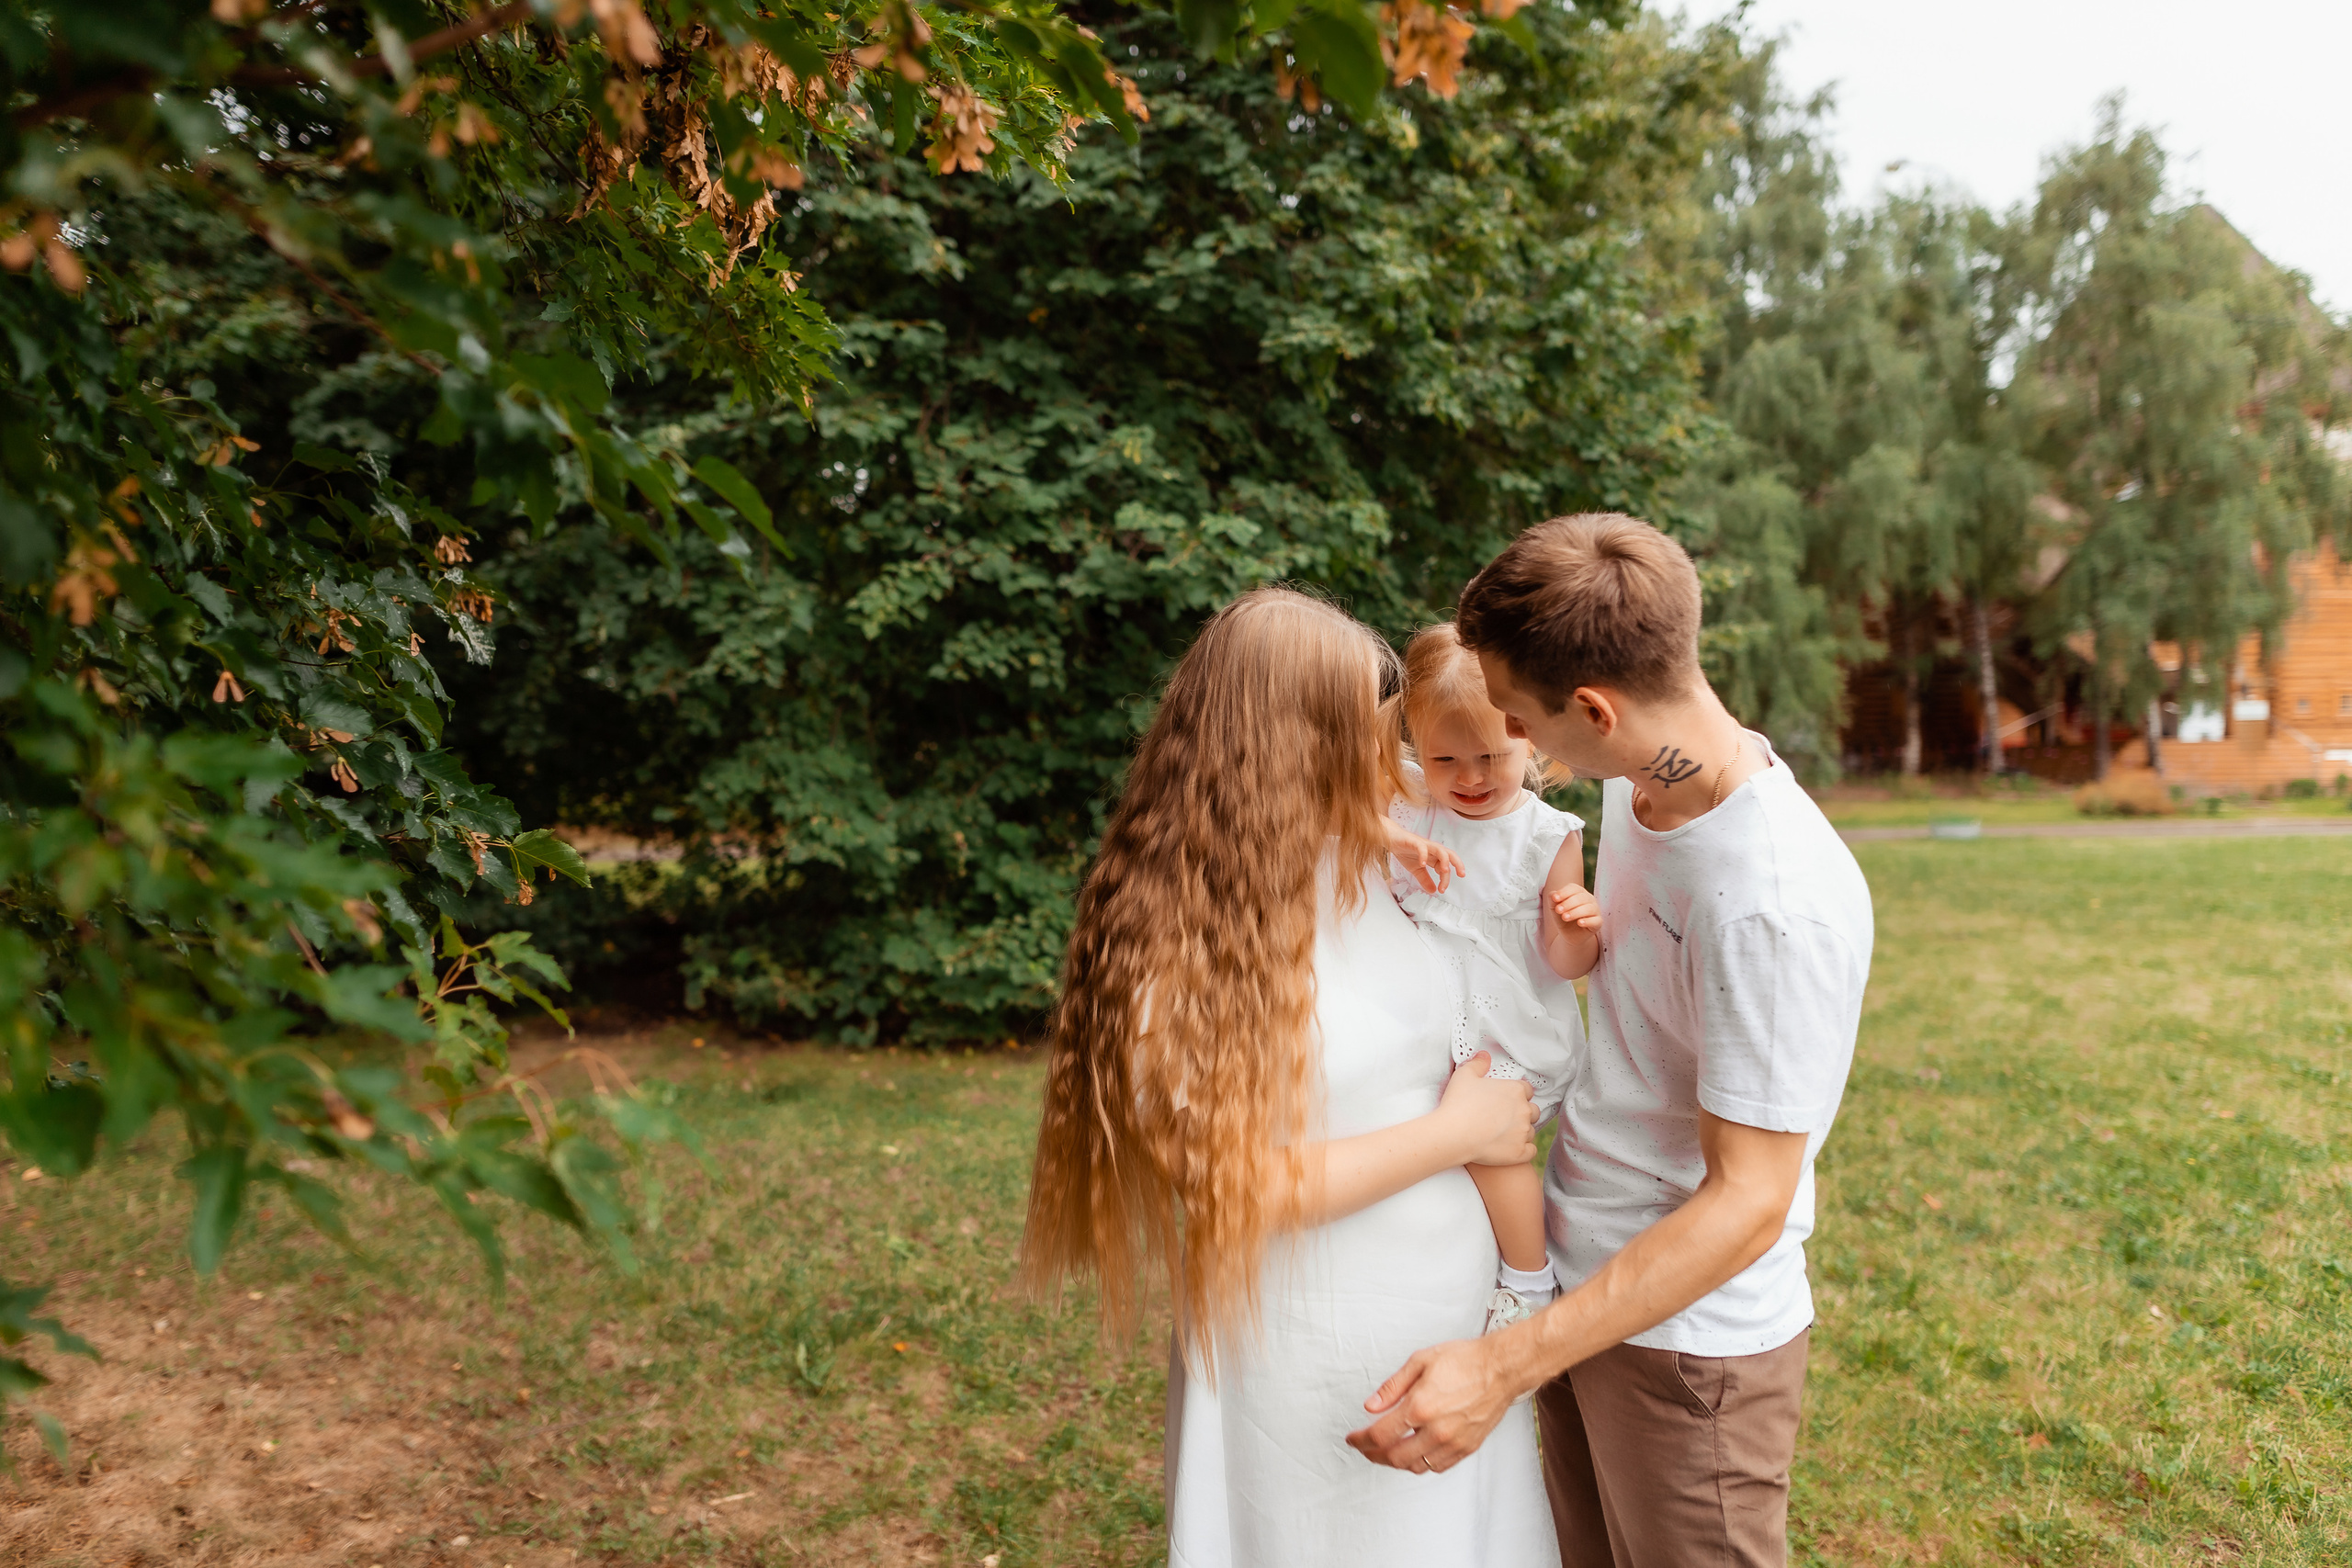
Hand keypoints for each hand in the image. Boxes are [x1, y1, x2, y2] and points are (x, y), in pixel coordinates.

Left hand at [1345, 1335, 1521, 1473]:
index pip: (1380, 1434)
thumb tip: (1371, 1406)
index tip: (1353, 1438)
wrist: (1500, 1369)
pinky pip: (1437, 1467)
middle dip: (1373, 1455)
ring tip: (1386, 1451)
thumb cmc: (1464, 1360)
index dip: (1360, 1440)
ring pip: (1415, 1467)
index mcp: (1420, 1407)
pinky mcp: (1466, 1448)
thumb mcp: (1420, 1362)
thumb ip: (1393, 1387)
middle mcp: (1435, 1430)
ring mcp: (1452, 1442)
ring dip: (1395, 1462)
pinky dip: (1420, 1464)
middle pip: (1394, 1457)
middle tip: (1365, 1447)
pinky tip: (1413, 1453)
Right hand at [1386, 820, 1465, 894]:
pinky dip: (1424, 855)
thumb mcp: (1416, 870)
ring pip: (1440, 850)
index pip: (1445, 868)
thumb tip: (1433, 891)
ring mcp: (1424, 845)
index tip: (1441, 890)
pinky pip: (1422, 848)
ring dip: (1444, 860)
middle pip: (1450, 854)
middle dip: (1458, 863)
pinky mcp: (1414, 842)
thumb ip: (1425, 879)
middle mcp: (1432, 850)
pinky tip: (1422, 864)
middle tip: (1461, 875)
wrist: (1392, 840)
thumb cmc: (1405, 852)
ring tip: (1444, 871)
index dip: (1445, 879)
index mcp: (1434, 857)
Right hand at [1435, 1051, 1535, 1166]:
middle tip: (1504, 1118)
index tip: (1505, 1100)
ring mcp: (1523, 1132)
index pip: (1526, 1090)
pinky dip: (1523, 1150)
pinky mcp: (1520, 1152)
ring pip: (1531, 1131)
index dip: (1516, 1094)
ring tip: (1503, 1135)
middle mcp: (1524, 1110)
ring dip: (1521, 1132)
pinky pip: (1530, 1151)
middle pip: (1532, 1111)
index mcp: (1515, 1090)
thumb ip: (1477, 1063)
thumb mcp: (1463, 1075)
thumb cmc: (1458, 1103)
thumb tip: (1485, 1055)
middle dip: (1522, 1113)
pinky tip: (1511, 1149)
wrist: (1453, 1134)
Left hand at [1549, 884, 1600, 930]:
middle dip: (1568, 903)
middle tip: (1558, 910)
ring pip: (1588, 908)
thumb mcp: (1555, 910)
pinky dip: (1587, 921)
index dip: (1564, 892)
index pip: (1573, 888)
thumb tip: (1552, 894)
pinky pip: (1595, 920)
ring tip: (1564, 917)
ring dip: (1575, 912)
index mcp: (1579, 892)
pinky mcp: (1598, 922)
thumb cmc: (1564, 918)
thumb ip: (1553, 901)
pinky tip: (1579, 923)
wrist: (1570, 935)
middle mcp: (1589, 899)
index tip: (1554, 898)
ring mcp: (1595, 910)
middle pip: (1581, 897)